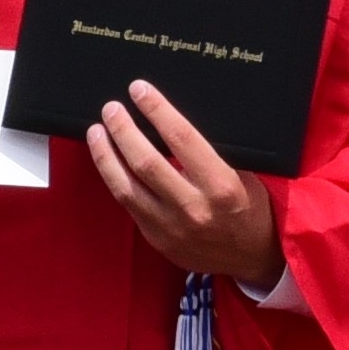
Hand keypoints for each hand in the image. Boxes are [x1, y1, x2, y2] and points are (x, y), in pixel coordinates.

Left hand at [85, 82, 281, 283]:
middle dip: (123, 130)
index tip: (140, 90)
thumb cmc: (252, 208)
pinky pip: (128, 205)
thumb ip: (212, 152)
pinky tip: (107, 161)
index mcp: (221, 186)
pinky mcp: (157, 239)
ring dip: (106, 156)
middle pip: (145, 162)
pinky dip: (114, 179)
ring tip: (96, 132)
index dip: (157, 110)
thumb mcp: (245, 175)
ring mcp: (171, 227)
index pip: (181, 138)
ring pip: (126, 187)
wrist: (252, 259)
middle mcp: (194, 207)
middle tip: (111, 109)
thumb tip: (173, 119)